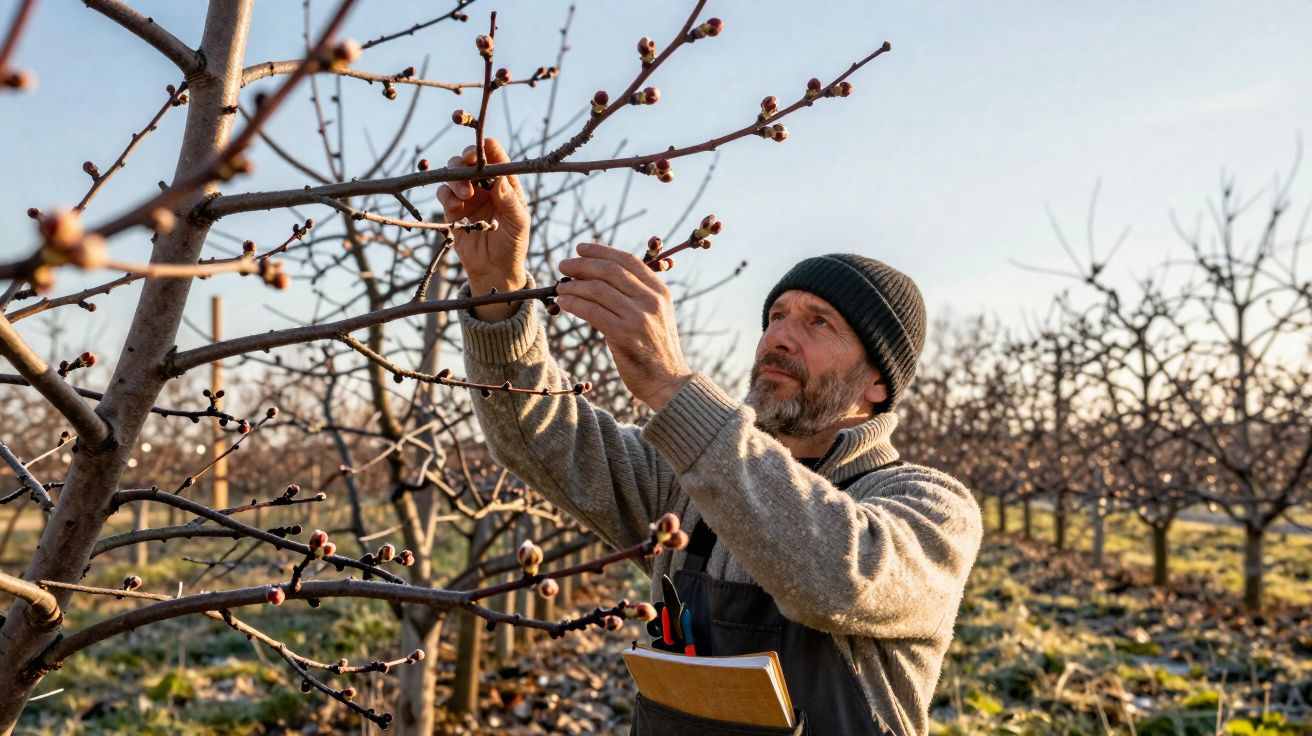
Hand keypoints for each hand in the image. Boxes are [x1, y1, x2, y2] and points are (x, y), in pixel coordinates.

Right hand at [437, 138, 528, 320]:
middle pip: (470, 161)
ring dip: (457, 178)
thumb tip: (500, 178)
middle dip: (467, 159)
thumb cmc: (513, 246)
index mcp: (505, 185)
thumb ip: (510, 201)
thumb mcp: (518, 224)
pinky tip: (455, 206)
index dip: (489, 149)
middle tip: (467, 164)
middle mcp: (485, 186)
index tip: (482, 147)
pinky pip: (443, 194)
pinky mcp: (452, 210)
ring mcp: (467, 196)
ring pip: (454, 174)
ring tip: (465, 195)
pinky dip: (446, 195)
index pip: (497, 159)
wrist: (495, 271)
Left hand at [556, 243, 692, 410]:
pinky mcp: (624, 336)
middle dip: (582, 265)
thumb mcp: (656, 315)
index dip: (601, 251)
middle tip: (563, 266)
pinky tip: (563, 303)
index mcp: (660, 291)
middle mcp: (651, 301)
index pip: (627, 260)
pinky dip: (573, 304)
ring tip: (560, 288)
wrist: (668, 382)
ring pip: (597, 290)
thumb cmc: (655, 349)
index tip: (580, 249)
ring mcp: (638, 318)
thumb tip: (598, 276)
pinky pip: (592, 312)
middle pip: (609, 271)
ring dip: (573, 286)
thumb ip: (637, 295)